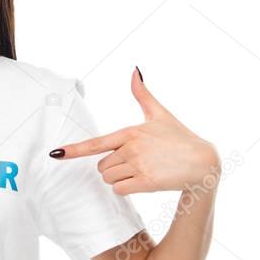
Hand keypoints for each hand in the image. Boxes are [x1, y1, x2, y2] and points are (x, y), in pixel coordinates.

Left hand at [48, 67, 219, 194]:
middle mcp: (132, 148)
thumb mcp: (160, 114)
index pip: (95, 143)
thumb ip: (142, 94)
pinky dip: (126, 188)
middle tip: (135, 163)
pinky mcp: (146, 182)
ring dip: (119, 178)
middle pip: (100, 165)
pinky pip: (119, 190)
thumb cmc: (180, 137)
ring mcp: (139, 166)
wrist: (204, 162)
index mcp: (130, 132)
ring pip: (108, 178)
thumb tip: (134, 70)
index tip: (55, 154)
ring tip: (141, 171)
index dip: (73, 150)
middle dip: (112, 166)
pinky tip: (142, 182)